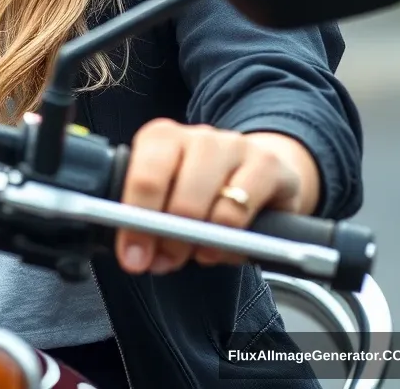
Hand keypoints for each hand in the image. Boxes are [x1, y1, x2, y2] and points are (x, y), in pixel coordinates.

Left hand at [115, 118, 320, 275]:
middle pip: (177, 188)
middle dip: (167, 234)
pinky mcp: (267, 165)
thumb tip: (134, 254)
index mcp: (162, 137)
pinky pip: (243, 208)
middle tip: (163, 262)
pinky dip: (230, 235)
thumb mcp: (170, 198)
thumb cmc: (203, 190)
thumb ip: (149, 219)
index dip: (135, 219)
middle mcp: (197, 136)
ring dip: (199, 237)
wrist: (262, 172)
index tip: (132, 256)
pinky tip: (223, 247)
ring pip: (211, 198)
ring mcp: (234, 146)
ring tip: (195, 254)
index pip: (142, 174)